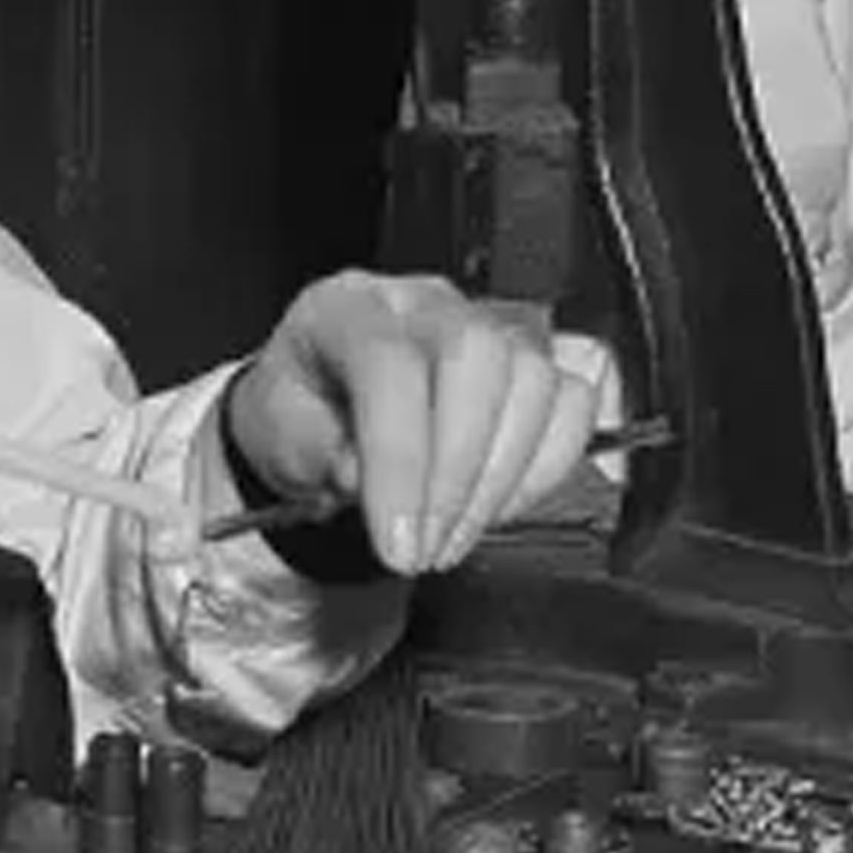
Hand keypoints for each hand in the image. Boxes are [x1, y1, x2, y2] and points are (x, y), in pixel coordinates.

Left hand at [221, 272, 605, 574]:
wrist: (325, 409)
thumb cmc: (303, 414)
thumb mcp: (280, 437)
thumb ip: (318, 451)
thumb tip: (363, 474)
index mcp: (349, 310)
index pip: (389, 364)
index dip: (399, 461)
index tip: (397, 542)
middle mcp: (425, 305)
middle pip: (477, 357)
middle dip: (458, 473)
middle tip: (427, 547)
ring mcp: (489, 324)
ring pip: (533, 381)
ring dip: (498, 482)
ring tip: (452, 537)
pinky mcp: (535, 361)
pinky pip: (572, 405)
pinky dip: (544, 471)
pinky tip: (496, 507)